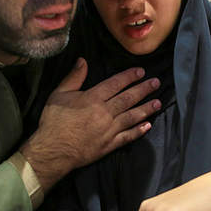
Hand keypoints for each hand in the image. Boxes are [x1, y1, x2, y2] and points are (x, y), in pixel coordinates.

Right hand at [20, 58, 161, 191]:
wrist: (53, 150)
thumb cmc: (54, 122)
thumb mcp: (58, 94)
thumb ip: (73, 77)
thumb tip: (83, 60)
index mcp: (92, 98)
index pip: (115, 84)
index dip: (129, 76)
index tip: (141, 71)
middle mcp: (104, 112)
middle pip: (128, 98)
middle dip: (143, 89)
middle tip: (156, 83)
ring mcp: (108, 130)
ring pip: (132, 116)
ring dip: (146, 109)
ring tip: (158, 102)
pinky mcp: (109, 145)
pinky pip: (127, 136)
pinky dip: (138, 131)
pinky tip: (148, 126)